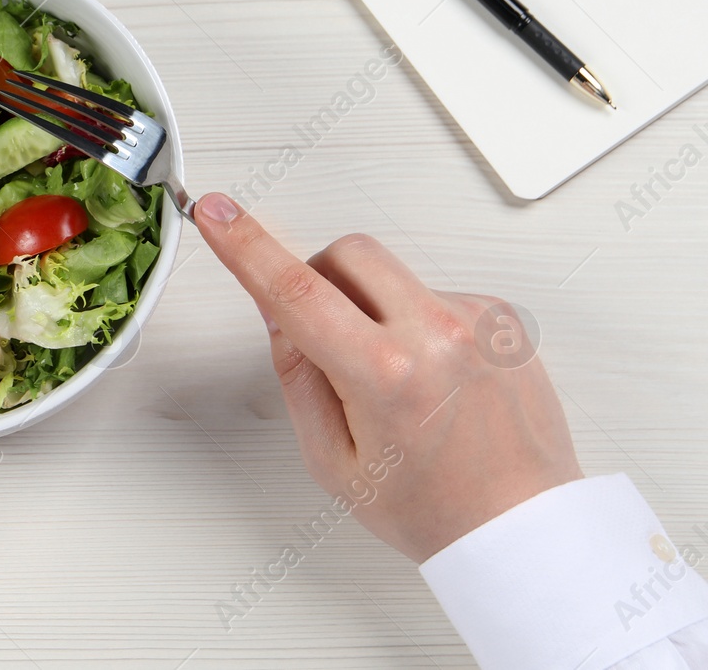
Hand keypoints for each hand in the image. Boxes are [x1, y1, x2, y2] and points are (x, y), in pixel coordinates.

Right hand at [193, 192, 581, 560]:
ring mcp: (477, 322)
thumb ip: (297, 374)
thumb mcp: (332, 459)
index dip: (246, 246)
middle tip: (325, 335)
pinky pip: (434, 293)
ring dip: (373, 307)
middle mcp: (437, 335)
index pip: (295, 291)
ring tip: (397, 380)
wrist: (521, 526)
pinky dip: (416, 324)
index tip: (218, 213)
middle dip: (319, 279)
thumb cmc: (432, 508)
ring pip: (391, 274)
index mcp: (387, 375)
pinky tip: (433, 379)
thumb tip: (276, 309)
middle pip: (347, 254)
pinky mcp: (501, 317)